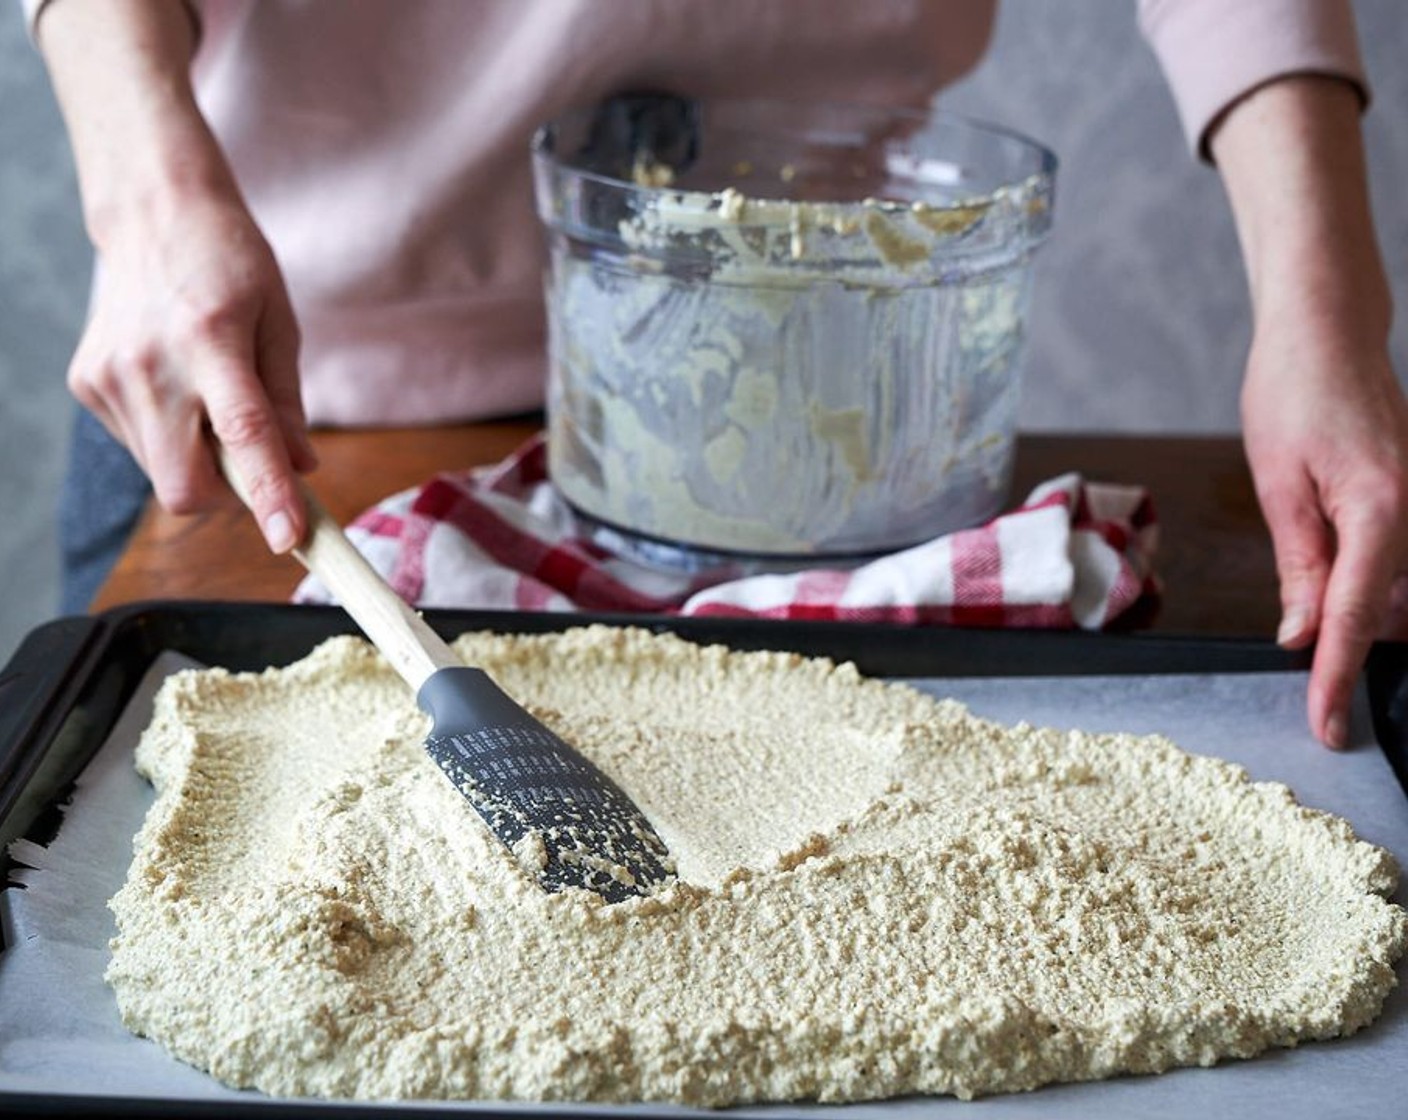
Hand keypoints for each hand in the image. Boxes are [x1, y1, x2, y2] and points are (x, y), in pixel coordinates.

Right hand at [35, 0, 314, 553]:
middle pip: (185, 485)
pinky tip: (178, 389)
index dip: (268, 495)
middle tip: (257, 469)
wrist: (154, 214)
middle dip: (229, 498)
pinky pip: (141, 446)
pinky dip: (172, 439)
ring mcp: (108, 377)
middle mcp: (149, 364)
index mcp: (209, 340)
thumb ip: (287, 403)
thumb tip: (302, 469)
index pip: (242, 436)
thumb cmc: (230, 265)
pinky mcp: (86, 384)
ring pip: (162, 473)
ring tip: (211, 400)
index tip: (289, 540)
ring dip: (200, 463)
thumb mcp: (279, 323)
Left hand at [1241, 317, 1407, 746]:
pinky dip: (1369, 584)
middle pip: (1383, 612)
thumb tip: (1301, 634)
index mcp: (1381, 512)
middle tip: (1308, 668)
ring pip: (1396, 594)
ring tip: (1312, 590)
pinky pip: (1399, 563)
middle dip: (1345, 644)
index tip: (1325, 725)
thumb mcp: (1278, 485)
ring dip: (1356, 613)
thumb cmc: (1294, 394)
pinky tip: (1332, 573)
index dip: (1335, 679)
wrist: (1328, 337)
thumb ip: (1298, 565)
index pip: (1353, 619)